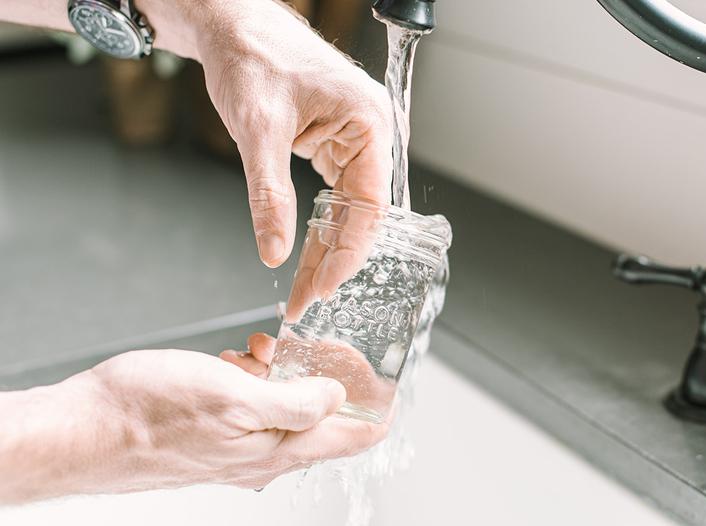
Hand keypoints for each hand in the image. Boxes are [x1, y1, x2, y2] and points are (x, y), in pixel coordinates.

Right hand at [0, 345, 387, 502]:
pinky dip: (252, 378)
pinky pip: (251, 407)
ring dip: (283, 372)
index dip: (381, 405)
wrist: (78, 432)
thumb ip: (296, 401)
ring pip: (285, 407)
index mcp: (278, 451)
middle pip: (324, 418)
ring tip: (257, 348)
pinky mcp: (213, 437)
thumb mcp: (234, 396)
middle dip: (325, 375)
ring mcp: (238, 449)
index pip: (357, 437)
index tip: (388, 374)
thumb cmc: (144, 414)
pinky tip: (233, 361)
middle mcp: (263, 457)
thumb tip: (338, 396)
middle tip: (310, 345)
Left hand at [196, 0, 392, 267]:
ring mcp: (356, 138)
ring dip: (327, 246)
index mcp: (370, 123)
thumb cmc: (253, 57)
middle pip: (362, 213)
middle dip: (335, 258)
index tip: (323, 288)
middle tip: (307, 298)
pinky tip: (307, 253)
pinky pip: (335, 193)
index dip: (348, 253)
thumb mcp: (257, 131)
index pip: (370, 206)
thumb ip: (268, 195)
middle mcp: (372, 132)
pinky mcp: (337, 142)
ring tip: (304, 286)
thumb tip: (273, 251)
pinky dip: (320, 224)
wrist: (233, 26)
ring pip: (348, 208)